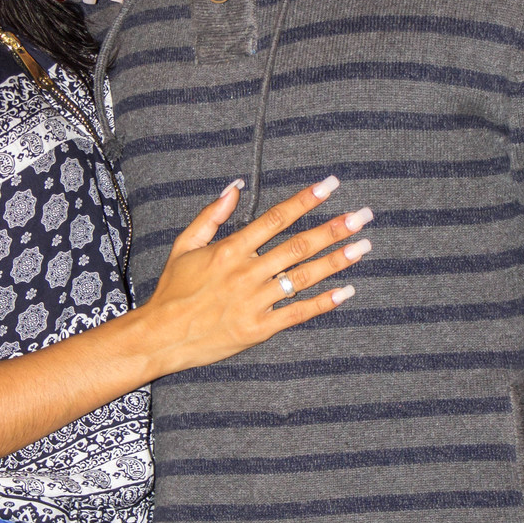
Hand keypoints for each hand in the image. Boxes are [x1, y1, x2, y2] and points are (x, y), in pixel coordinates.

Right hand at [140, 175, 371, 375]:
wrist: (161, 336)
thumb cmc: (173, 290)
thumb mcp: (185, 245)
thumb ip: (211, 216)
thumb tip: (234, 187)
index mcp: (230, 250)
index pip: (275, 218)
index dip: (305, 200)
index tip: (330, 186)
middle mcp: (246, 273)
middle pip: (297, 246)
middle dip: (332, 229)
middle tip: (362, 216)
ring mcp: (254, 302)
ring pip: (302, 278)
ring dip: (336, 261)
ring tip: (363, 247)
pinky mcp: (259, 328)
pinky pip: (297, 313)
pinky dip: (323, 302)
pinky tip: (346, 291)